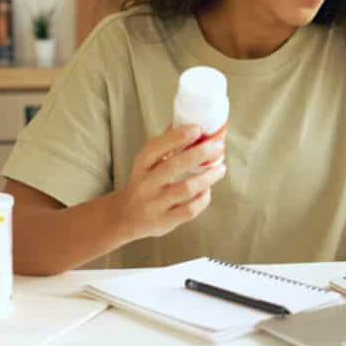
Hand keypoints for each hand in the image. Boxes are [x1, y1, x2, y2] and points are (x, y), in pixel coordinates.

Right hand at [111, 125, 226, 240]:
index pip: (155, 148)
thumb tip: (189, 123)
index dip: (176, 137)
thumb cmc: (144, 183)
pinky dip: (203, 199)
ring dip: (207, 177)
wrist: (125, 216)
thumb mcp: (147, 164)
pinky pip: (189, 209)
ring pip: (185, 189)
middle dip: (199, 154)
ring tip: (221, 168)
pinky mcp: (164, 221)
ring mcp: (154, 204)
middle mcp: (145, 184)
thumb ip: (165, 146)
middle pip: (173, 166)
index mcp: (141, 165)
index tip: (197, 129)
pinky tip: (207, 190)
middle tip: (218, 146)